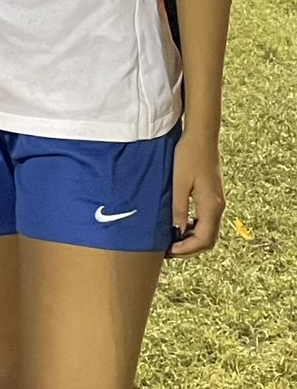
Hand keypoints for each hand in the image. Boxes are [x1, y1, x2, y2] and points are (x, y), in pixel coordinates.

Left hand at [168, 130, 223, 257]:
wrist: (201, 136)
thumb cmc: (188, 156)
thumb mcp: (179, 182)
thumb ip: (178, 207)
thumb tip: (176, 230)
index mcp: (211, 206)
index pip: (203, 239)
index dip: (187, 249)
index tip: (170, 251)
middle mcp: (218, 207)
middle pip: (208, 239)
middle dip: (190, 248)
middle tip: (170, 250)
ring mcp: (217, 201)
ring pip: (208, 230)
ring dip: (192, 239)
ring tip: (172, 240)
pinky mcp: (213, 195)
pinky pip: (206, 219)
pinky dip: (194, 227)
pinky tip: (179, 224)